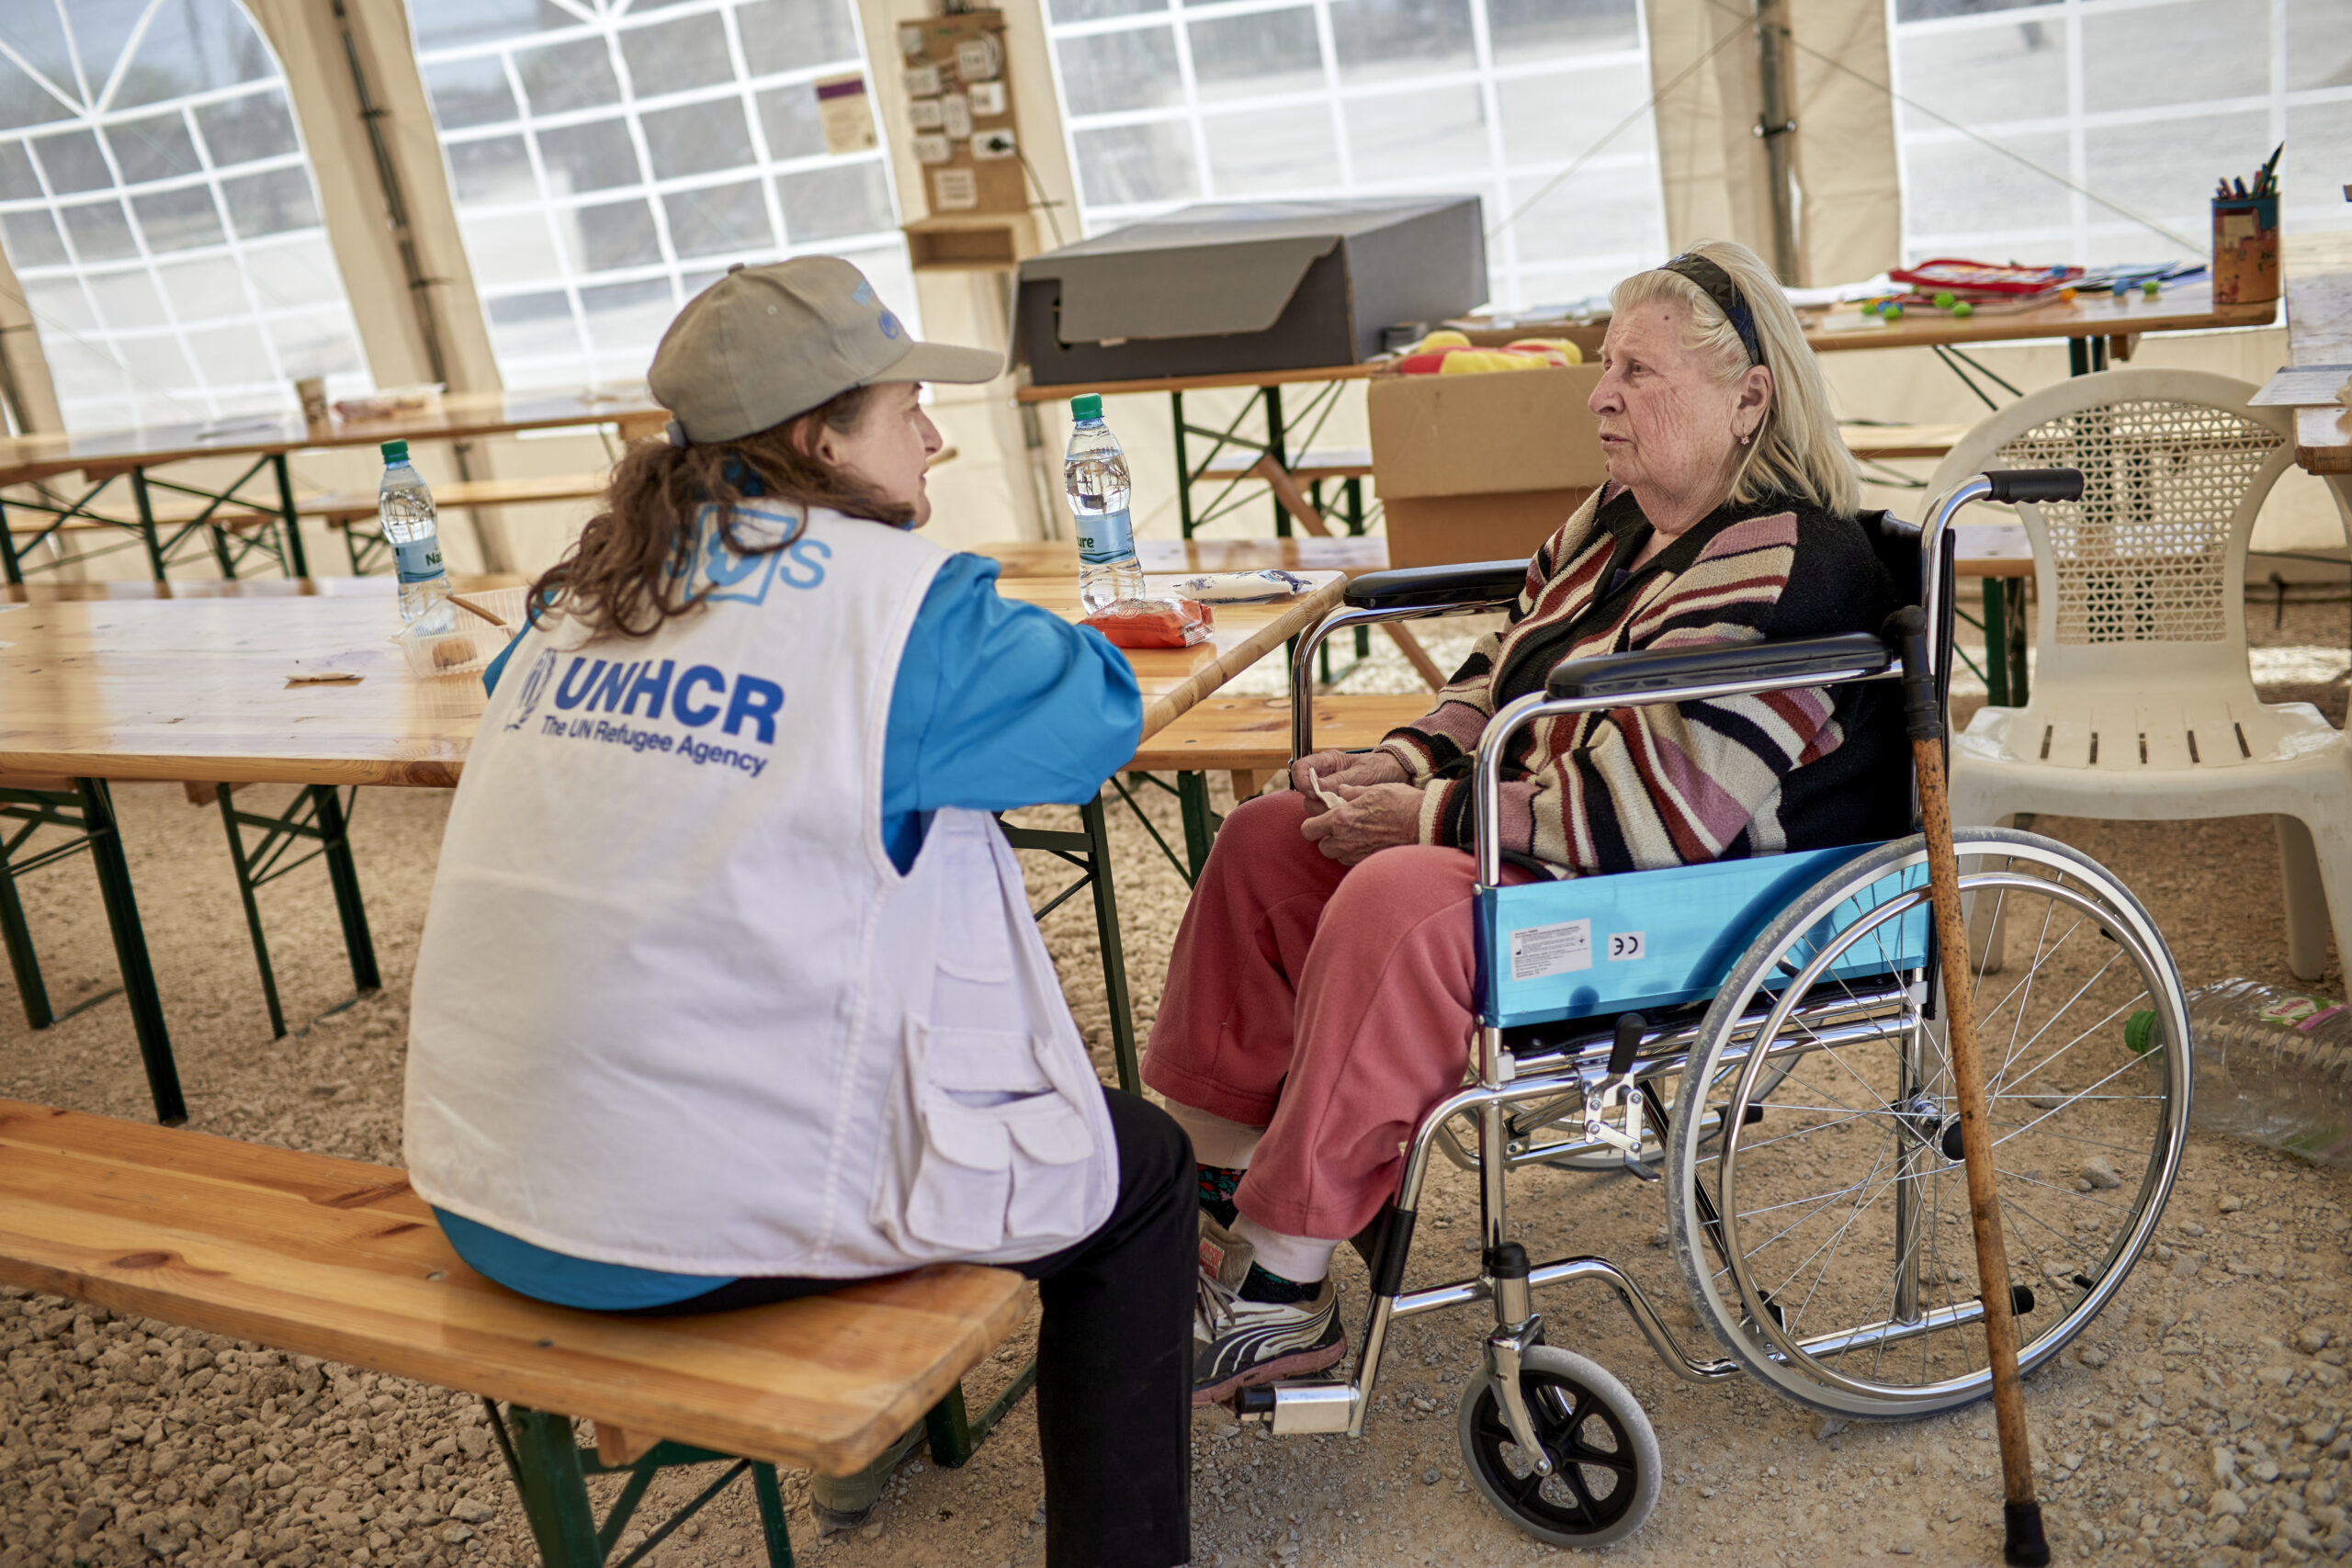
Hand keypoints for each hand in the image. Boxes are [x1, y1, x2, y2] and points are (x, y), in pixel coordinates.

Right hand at [1293, 748, 1406, 815]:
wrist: (1397, 775)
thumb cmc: (1381, 768)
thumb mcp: (1362, 772)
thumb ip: (1340, 780)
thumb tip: (1318, 789)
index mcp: (1327, 762)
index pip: (1300, 768)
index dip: (1302, 781)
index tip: (1314, 792)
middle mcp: (1324, 777)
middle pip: (1305, 792)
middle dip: (1316, 801)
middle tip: (1334, 806)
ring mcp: (1329, 791)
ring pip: (1314, 805)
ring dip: (1326, 811)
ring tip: (1345, 810)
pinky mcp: (1336, 804)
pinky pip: (1327, 813)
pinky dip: (1335, 817)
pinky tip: (1349, 815)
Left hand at [1297, 782, 1423, 864]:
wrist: (1423, 822)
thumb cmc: (1400, 802)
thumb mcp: (1374, 789)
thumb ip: (1353, 792)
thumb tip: (1343, 790)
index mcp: (1341, 819)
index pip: (1309, 829)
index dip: (1312, 825)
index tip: (1320, 821)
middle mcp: (1345, 839)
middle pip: (1322, 846)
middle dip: (1328, 838)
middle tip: (1340, 828)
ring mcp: (1357, 854)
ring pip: (1337, 856)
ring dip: (1341, 847)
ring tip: (1355, 835)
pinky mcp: (1369, 861)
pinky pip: (1353, 861)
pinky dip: (1355, 854)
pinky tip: (1367, 842)